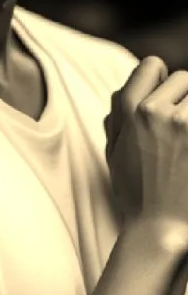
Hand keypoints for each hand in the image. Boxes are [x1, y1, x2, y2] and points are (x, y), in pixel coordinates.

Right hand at [104, 57, 187, 247]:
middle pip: (184, 78)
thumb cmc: (137, 193)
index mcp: (129, 110)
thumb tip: (125, 91)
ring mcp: (182, 123)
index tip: (168, 100)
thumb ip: (117, 117)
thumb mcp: (114, 151)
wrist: (160, 229)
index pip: (152, 65)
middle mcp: (154, 110)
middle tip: (182, 128)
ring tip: (187, 140)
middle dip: (185, 97)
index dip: (161, 79)